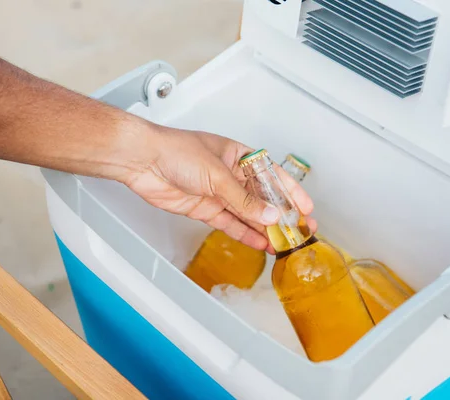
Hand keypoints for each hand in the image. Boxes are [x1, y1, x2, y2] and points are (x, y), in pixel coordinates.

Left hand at [116, 126, 316, 252]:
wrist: (143, 161)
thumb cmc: (177, 151)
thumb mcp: (218, 174)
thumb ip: (244, 199)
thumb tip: (270, 215)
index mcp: (238, 156)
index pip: (271, 175)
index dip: (290, 191)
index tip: (306, 206)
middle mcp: (230, 175)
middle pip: (261, 198)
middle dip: (281, 214)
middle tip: (300, 230)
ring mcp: (218, 193)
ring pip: (247, 214)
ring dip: (264, 228)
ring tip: (283, 242)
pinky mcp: (204, 209)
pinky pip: (229, 223)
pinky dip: (244, 234)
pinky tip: (259, 243)